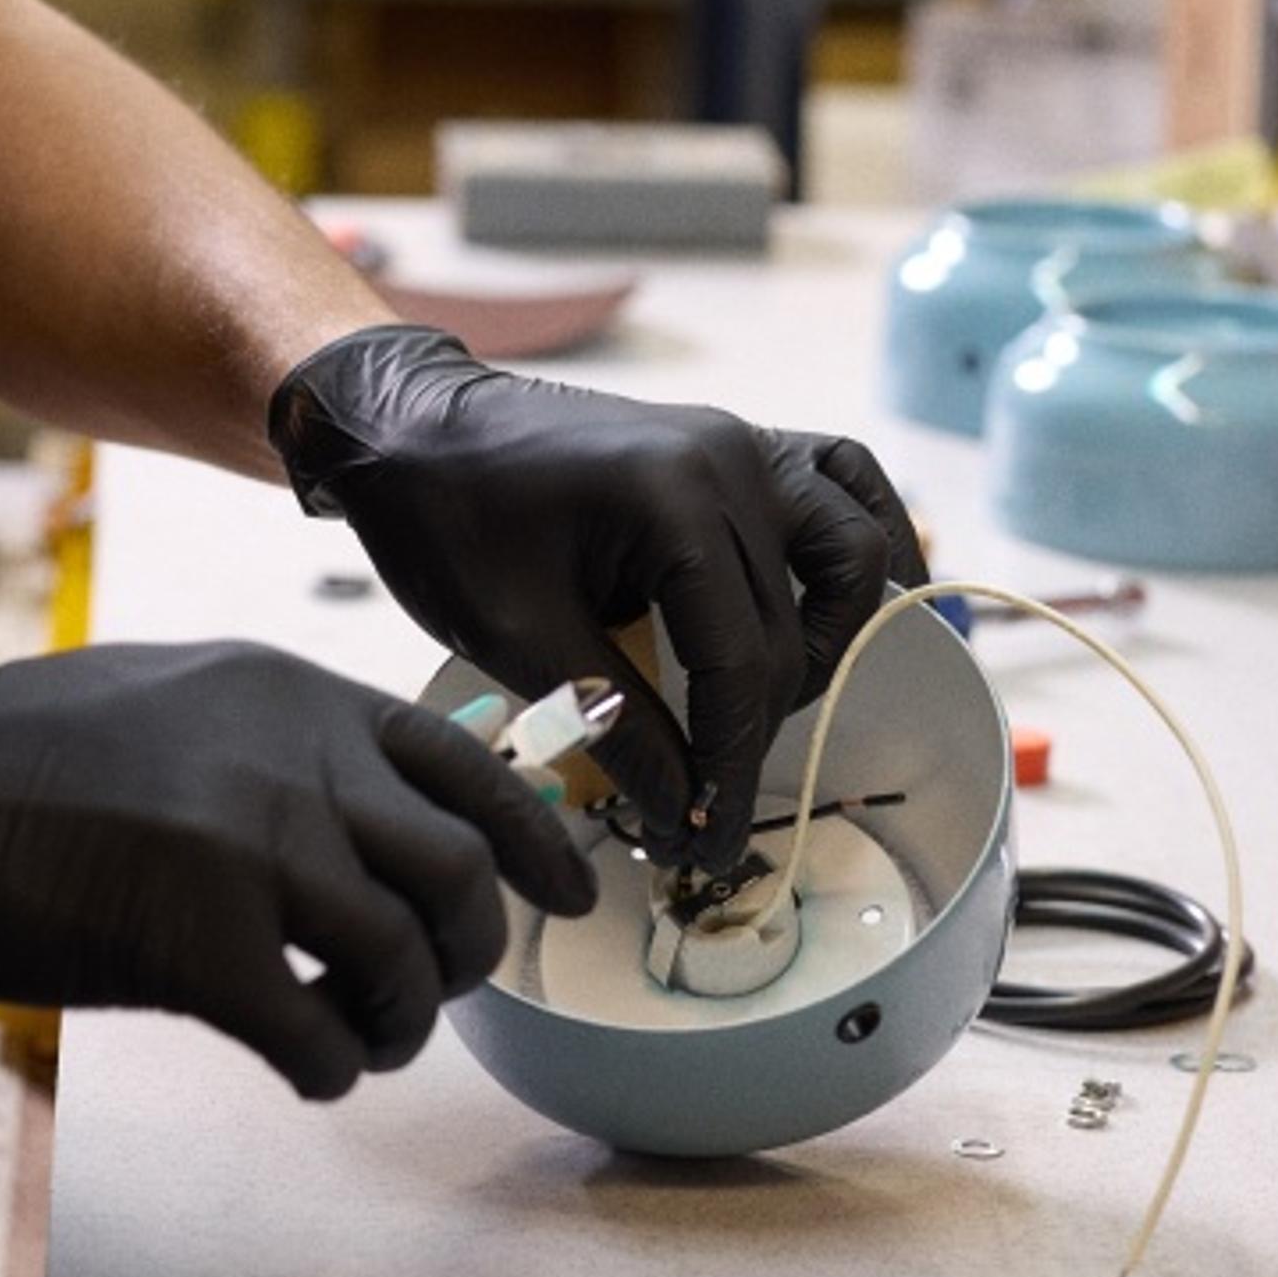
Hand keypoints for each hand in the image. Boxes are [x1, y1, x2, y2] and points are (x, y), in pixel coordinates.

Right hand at [0, 639, 595, 1100]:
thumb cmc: (24, 755)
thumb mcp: (181, 692)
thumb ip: (285, 736)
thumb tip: (375, 802)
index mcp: (294, 694)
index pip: (469, 762)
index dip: (536, 838)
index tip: (565, 895)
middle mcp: (292, 763)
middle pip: (461, 869)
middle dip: (470, 945)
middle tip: (429, 982)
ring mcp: (249, 854)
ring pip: (407, 959)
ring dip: (400, 1017)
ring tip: (359, 1031)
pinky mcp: (196, 952)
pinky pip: (321, 1038)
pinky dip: (334, 1067)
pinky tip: (301, 1062)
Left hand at [269, 324, 925, 874]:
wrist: (412, 430)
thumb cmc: (447, 524)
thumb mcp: (518, 637)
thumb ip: (616, 725)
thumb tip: (687, 816)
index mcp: (674, 499)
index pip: (741, 664)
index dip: (730, 766)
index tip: (703, 845)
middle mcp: (732, 459)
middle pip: (791, 627)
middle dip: (757, 730)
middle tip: (705, 804)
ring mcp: (742, 440)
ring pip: (849, 550)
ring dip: (829, 640)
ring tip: (765, 709)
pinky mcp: (736, 443)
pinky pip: (840, 480)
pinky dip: (864, 540)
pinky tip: (859, 605)